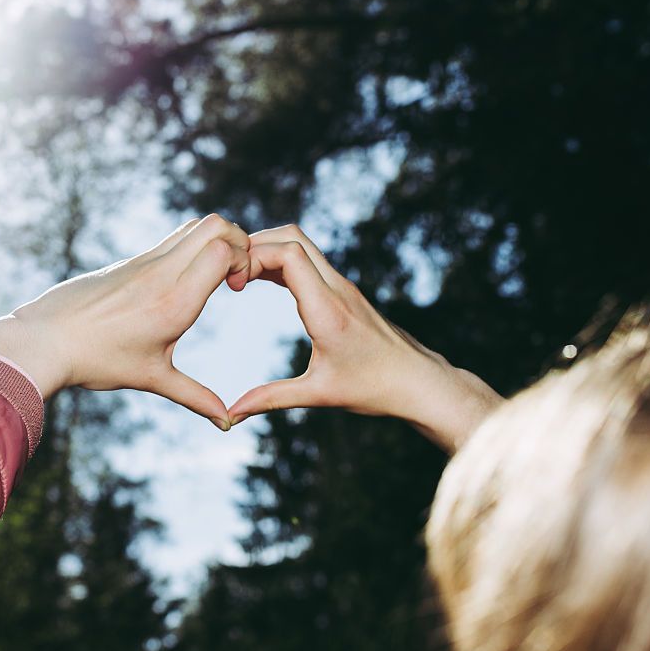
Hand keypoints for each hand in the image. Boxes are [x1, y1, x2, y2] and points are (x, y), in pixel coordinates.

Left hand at [0, 214, 250, 429]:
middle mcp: (162, 272)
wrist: (44, 340)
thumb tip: (227, 422)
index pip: (222, 249)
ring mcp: (144, 261)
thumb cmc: (96, 361)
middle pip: (215, 225)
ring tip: (214, 276)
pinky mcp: (130, 261)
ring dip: (216, 242)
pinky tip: (185, 280)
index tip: (239, 287)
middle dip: (239, 242)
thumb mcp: (152, 378)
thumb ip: (196, 397)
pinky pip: (172, 239)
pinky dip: (193, 247)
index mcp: (174, 300)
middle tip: (235, 276)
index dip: (244, 259)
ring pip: (194, 225)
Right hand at [227, 225, 501, 451]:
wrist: (419, 382)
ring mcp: (342, 286)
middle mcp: (336, 289)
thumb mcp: (318, 395)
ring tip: (240, 275)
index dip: (255, 256)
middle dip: (255, 244)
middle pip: (293, 236)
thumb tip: (231, 415)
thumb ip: (270, 399)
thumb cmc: (374, 388)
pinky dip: (282, 261)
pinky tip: (263, 280)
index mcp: (327, 310)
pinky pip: (309, 260)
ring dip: (268, 249)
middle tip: (229, 271)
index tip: (233, 283)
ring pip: (302, 243)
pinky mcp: (344, 292)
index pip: (289, 253)